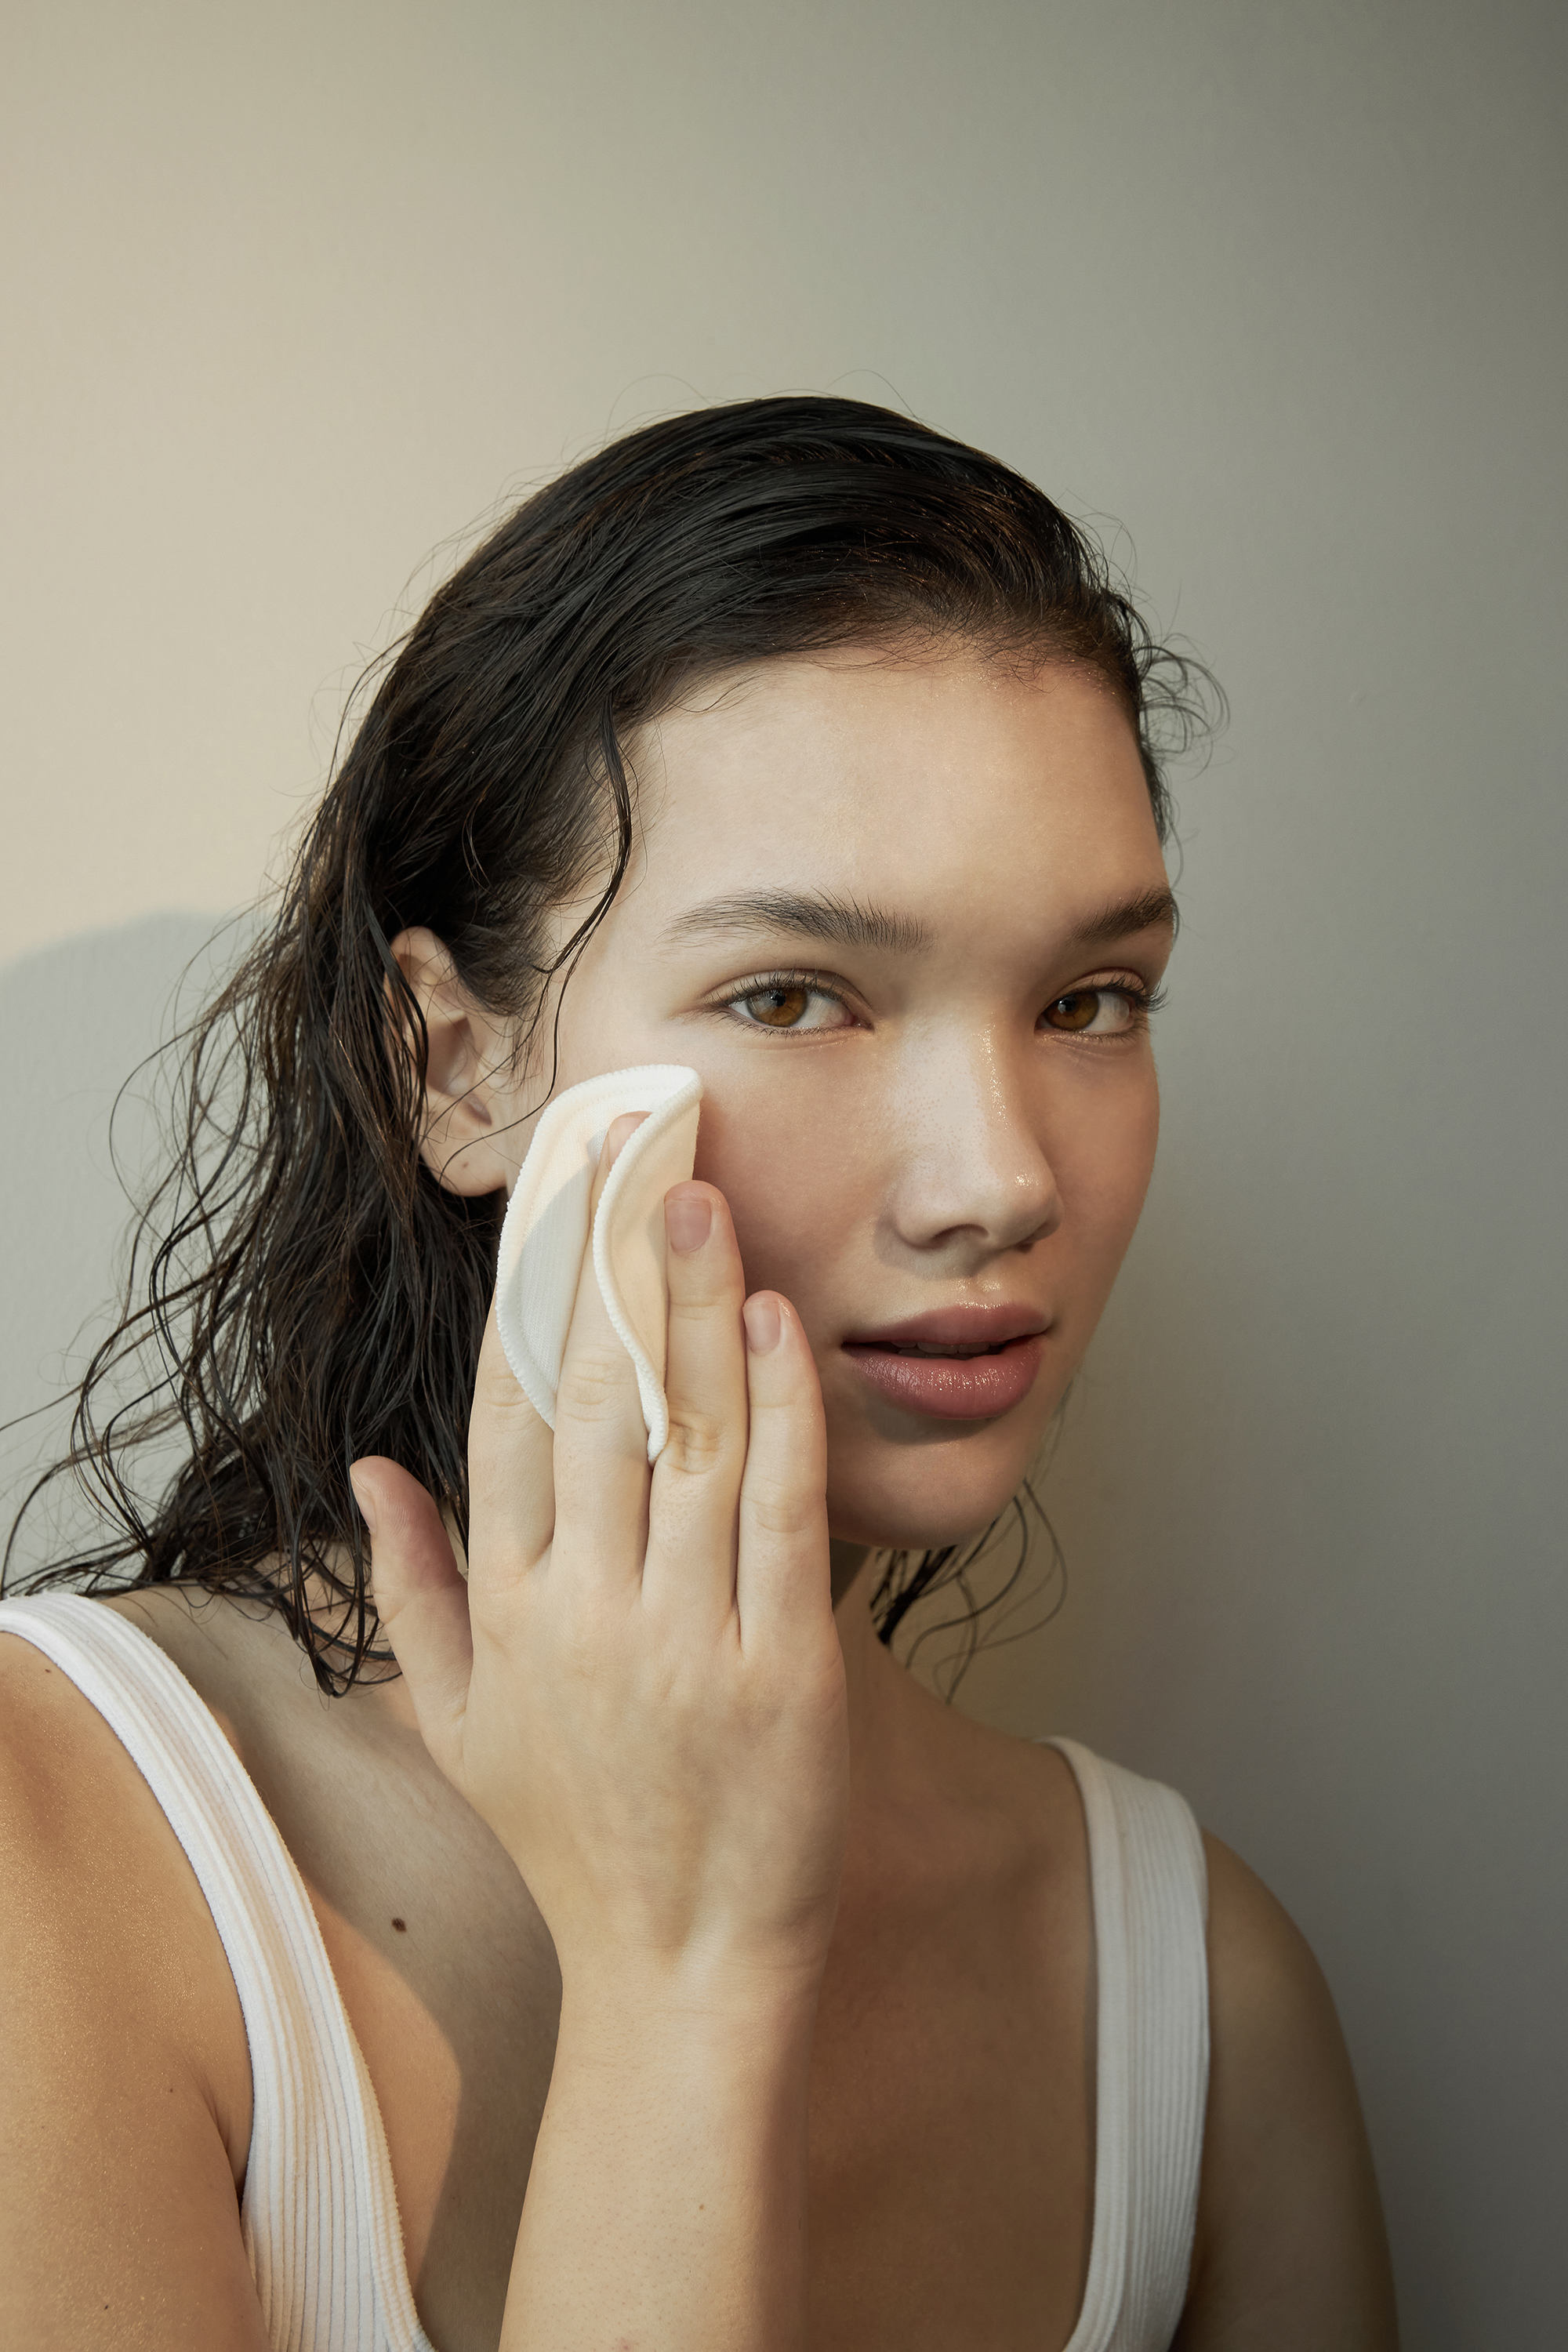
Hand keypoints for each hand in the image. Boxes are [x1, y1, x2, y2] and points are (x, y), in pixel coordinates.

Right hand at [353, 1118, 848, 2002]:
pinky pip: (780, 1510)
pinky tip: (776, 1323)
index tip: (549, 1203)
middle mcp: (587, 1612)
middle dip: (613, 1262)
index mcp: (509, 1614)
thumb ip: (409, 1590)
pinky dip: (780, 1409)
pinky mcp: (786, 1669)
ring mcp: (687, 1638)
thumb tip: (367, 1470)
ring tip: (704, 1197)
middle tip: (635, 1148)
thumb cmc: (572, 1845)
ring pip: (690, 1436)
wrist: (682, 1973)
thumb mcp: (456, 1726)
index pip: (508, 1419)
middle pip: (598, 1401)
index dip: (529, 1300)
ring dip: (697, 1305)